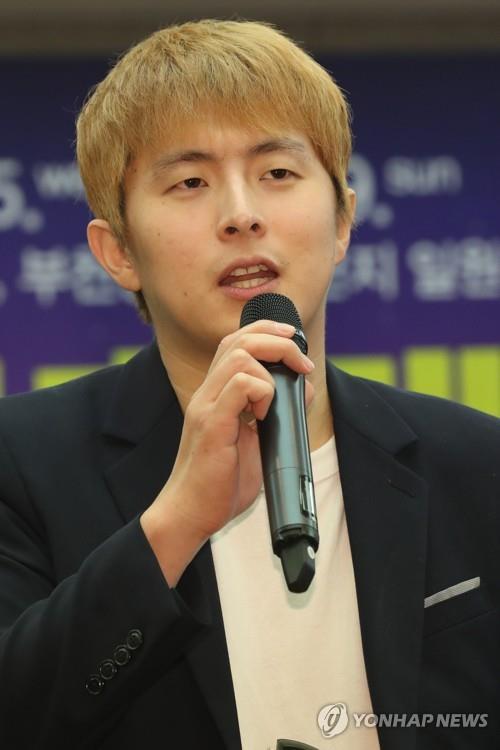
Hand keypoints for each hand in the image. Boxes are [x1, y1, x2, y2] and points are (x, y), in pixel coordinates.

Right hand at [141, 320, 313, 584]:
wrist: (190, 513)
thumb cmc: (221, 482)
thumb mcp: (255, 440)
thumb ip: (275, 413)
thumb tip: (303, 388)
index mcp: (215, 394)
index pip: (235, 341)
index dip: (266, 332)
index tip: (294, 341)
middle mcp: (207, 394)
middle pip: (238, 340)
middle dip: (277, 341)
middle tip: (302, 362)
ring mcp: (206, 407)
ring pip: (239, 356)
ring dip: (270, 369)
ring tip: (279, 398)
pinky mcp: (212, 425)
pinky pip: (239, 386)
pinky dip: (262, 392)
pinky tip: (265, 416)